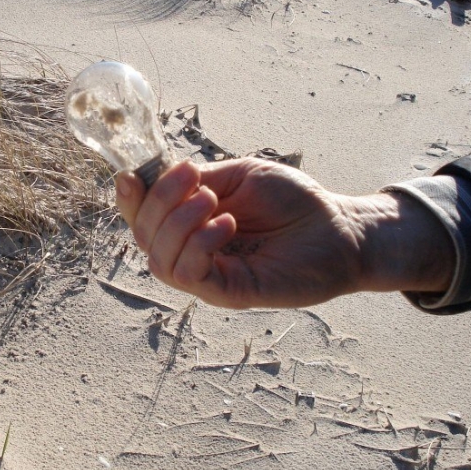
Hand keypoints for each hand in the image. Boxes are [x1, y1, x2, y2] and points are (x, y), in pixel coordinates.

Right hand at [115, 159, 453, 309]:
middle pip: (143, 236)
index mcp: (190, 222)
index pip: (143, 217)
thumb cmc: (295, 202)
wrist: (341, 228)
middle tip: (194, 180)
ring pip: (159, 260)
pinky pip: (190, 276)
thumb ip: (200, 179)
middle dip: (159, 203)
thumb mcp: (240, 176)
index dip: (129, 199)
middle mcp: (192, 252)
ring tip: (212, 202)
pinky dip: (199, 245)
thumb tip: (160, 177)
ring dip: (177, 224)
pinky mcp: (228, 293)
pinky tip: (228, 225)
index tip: (131, 177)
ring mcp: (209, 276)